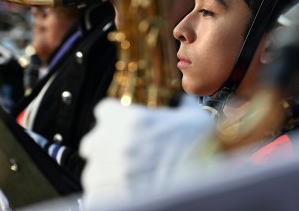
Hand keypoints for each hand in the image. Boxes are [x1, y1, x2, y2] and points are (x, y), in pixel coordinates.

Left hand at [80, 95, 214, 209]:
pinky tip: (124, 191)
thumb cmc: (200, 154)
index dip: (114, 116)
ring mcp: (108, 173)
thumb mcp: (194, 120)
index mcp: (131, 121)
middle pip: (92, 140)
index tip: (121, 123)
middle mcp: (114, 145)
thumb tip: (182, 100)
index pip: (104, 110)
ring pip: (92, 170)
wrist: (206, 186)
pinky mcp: (106, 198)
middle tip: (125, 152)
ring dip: (105, 172)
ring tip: (127, 176)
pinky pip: (94, 195)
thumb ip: (181, 106)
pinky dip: (105, 194)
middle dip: (105, 145)